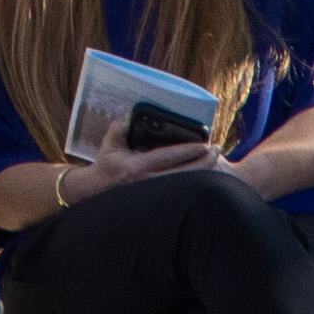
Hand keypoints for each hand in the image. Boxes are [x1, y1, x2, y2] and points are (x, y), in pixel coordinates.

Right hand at [57, 138, 215, 206]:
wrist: (96, 192)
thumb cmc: (105, 166)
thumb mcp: (110, 143)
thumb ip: (120, 126)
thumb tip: (131, 113)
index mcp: (137, 167)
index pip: (169, 157)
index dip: (189, 150)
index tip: (205, 143)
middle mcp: (148, 182)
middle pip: (185, 174)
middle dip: (204, 162)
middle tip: (217, 150)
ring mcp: (154, 194)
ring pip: (186, 185)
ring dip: (203, 172)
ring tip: (215, 160)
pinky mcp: (158, 200)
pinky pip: (181, 190)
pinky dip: (194, 181)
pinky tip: (205, 174)